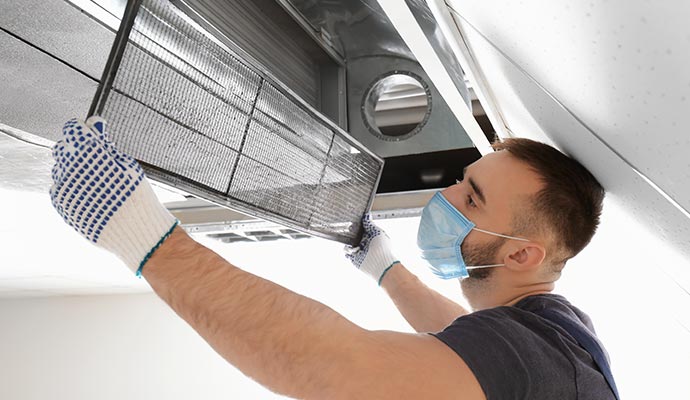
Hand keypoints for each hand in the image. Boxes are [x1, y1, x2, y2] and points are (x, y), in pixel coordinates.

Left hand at [50, 117, 177, 274]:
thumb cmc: (137, 197)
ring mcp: (63, 188)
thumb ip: (104, 143)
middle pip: (63, 147)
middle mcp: (70, 168)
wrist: (136, 231)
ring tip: (97, 181)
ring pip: (60, 168)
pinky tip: (90, 194)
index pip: (73, 129)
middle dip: (77, 149)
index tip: (94, 134)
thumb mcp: (127, 164)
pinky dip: (71, 188)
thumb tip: (93, 123)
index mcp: (88, 152)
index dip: (85, 130)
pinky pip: (59, 188)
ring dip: (74, 170)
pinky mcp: (61, 205)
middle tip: (97, 160)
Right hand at [344, 214, 399, 284]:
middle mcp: (365, 243)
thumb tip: (366, 215)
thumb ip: (370, 224)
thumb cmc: (382, 248)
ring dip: (350, 242)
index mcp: (371, 236)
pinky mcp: (354, 258)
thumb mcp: (377, 231)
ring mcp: (359, 250)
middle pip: (354, 235)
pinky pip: (347, 251)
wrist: (379, 263)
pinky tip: (354, 250)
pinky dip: (348, 250)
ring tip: (356, 245)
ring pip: (349, 242)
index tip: (353, 220)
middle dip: (350, 232)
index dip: (357, 224)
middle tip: (348, 230)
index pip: (362, 228)